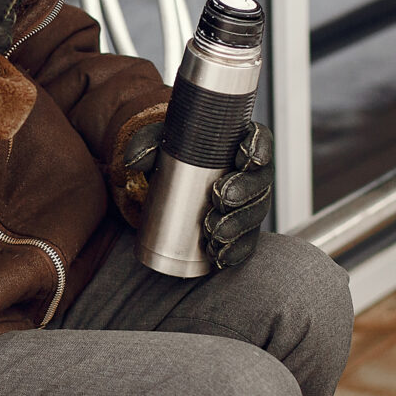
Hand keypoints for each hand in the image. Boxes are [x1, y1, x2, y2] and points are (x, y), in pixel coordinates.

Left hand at [122, 119, 274, 269]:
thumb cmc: (174, 158)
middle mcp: (251, 175)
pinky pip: (246, 243)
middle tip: (221, 199)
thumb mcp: (160, 145)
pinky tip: (219, 256)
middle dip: (244, 191)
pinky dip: (234, 251)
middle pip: (260, 182)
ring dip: (237, 225)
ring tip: (213, 232)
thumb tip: (135, 160)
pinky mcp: (242, 231)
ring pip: (254, 215)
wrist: (172, 188)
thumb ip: (147, 144)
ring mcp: (250, 205)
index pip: (260, 140)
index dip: (258, 147)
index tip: (243, 157)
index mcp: (239, 144)